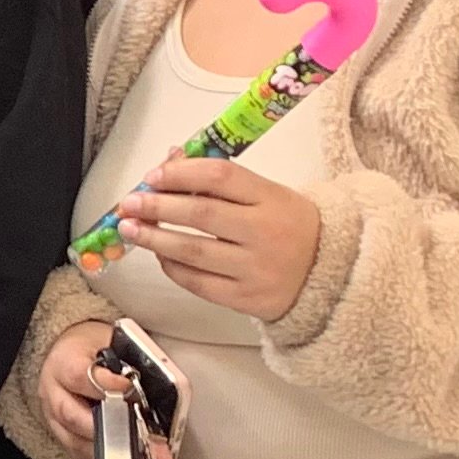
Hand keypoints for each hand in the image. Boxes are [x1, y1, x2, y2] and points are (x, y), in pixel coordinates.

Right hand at [37, 318, 126, 458]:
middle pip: (71, 415)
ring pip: (72, 439)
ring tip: (132, 451)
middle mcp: (52, 390)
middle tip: (134, 431)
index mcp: (63, 361)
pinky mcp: (58, 432)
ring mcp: (51, 415)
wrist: (67, 353)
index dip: (106, 385)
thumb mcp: (108, 341)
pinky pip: (75, 451)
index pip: (79, 376)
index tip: (130, 389)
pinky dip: (98, 458)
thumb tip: (147, 384)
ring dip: (104, 448)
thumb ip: (125, 360)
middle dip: (105, 426)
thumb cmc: (91, 348)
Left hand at [118, 155, 323, 320]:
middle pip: (202, 214)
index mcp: (272, 198)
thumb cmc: (288, 226)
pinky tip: (158, 254)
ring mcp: (255, 269)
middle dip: (158, 206)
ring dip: (154, 238)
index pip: (221, 176)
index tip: (152, 176)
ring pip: (194, 252)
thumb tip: (169, 160)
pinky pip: (197, 282)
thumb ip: (220, 180)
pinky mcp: (245, 298)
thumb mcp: (266, 194)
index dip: (181, 173)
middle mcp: (265, 233)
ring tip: (129, 228)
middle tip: (129, 203)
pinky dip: (172, 267)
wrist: (329, 274)